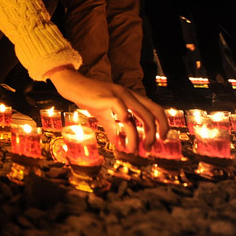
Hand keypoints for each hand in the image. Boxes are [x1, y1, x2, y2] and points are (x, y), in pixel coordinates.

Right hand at [48, 67, 167, 153]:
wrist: (72, 86)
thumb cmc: (88, 98)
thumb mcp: (103, 114)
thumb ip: (113, 128)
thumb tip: (118, 144)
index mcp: (131, 96)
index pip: (155, 108)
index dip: (162, 124)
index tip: (160, 139)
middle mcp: (129, 94)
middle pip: (154, 111)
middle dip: (157, 131)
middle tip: (151, 147)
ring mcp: (121, 95)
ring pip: (141, 116)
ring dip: (140, 136)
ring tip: (133, 149)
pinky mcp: (110, 98)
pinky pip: (124, 114)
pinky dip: (126, 129)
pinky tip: (119, 140)